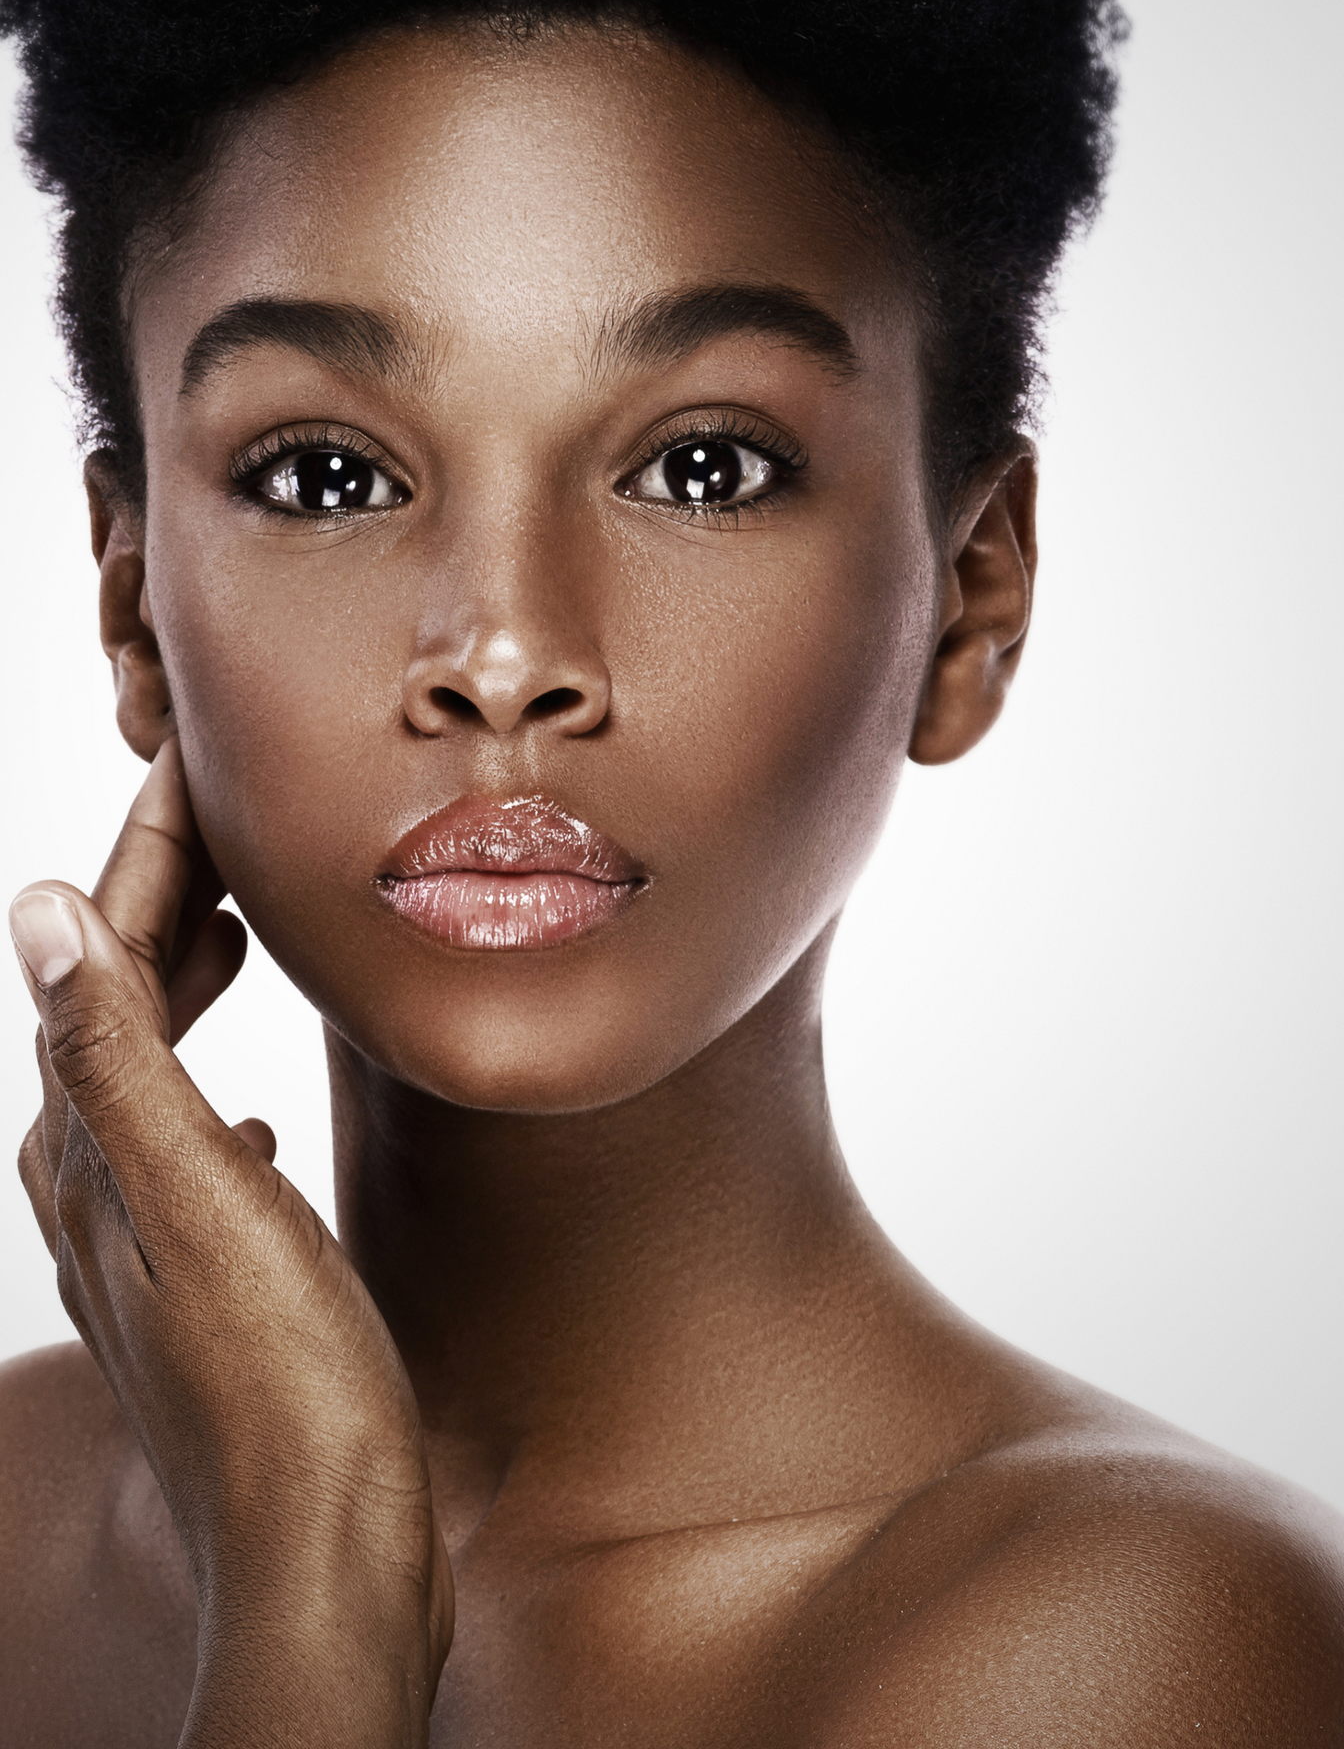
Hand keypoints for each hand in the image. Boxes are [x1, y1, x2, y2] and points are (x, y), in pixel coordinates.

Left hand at [11, 742, 451, 1746]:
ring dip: (188, 993)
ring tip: (241, 938)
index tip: (192, 765)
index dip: (148, 856)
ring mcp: (157, 1246)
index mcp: (94, 1156)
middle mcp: (104, 1194)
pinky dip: (216, 1094)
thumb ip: (121, 1057)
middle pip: (115, 1013)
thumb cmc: (282, 1390)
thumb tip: (42, 915)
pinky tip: (257, 1113)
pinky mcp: (213, 1289)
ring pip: (152, 1079)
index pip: (102, 965)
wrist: (326, 1554)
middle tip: (225, 830)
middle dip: (164, 910)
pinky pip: (195, 1151)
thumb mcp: (199, 1200)